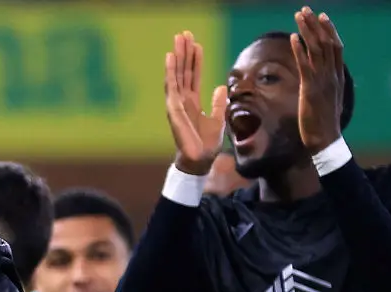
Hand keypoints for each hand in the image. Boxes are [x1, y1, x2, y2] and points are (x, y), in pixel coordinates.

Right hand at [165, 31, 228, 175]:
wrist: (200, 159)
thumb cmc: (207, 144)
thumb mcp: (218, 119)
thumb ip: (217, 103)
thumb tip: (220, 87)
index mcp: (193, 102)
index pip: (194, 76)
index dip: (195, 60)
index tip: (196, 44)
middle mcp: (183, 100)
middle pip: (184, 71)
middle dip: (184, 52)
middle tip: (184, 34)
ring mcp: (176, 103)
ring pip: (177, 74)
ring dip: (177, 56)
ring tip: (178, 39)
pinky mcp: (173, 108)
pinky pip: (172, 85)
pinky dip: (170, 70)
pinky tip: (170, 57)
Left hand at [292, 7, 344, 153]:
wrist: (325, 140)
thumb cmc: (322, 124)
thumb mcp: (325, 100)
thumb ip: (321, 87)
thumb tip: (312, 82)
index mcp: (336, 77)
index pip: (335, 47)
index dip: (328, 31)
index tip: (321, 17)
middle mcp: (331, 75)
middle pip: (326, 43)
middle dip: (316, 25)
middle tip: (306, 10)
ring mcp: (322, 82)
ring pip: (317, 49)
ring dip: (307, 31)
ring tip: (299, 16)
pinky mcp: (310, 89)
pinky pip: (305, 65)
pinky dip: (300, 50)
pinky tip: (294, 38)